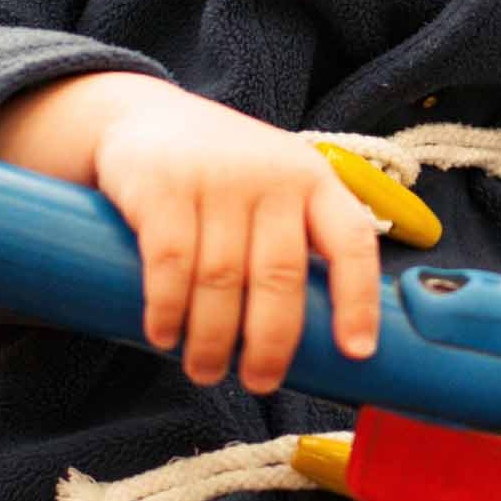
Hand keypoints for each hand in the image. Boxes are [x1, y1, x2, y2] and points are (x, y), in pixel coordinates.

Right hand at [79, 84, 389, 390]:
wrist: (142, 117)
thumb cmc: (221, 173)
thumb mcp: (273, 187)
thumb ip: (295, 239)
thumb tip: (320, 336)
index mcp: (314, 180)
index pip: (352, 241)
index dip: (358, 300)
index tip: (356, 352)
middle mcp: (272, 175)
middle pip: (280, 276)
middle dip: (271, 343)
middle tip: (259, 383)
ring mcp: (216, 178)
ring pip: (222, 279)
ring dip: (213, 339)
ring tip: (206, 371)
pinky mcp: (161, 186)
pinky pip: (171, 263)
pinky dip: (168, 310)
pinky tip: (165, 336)